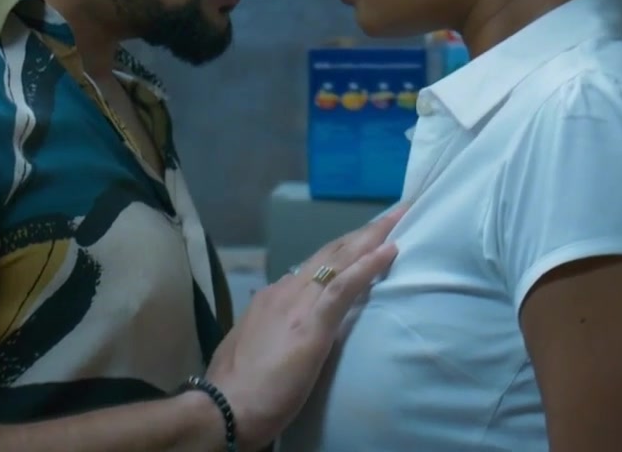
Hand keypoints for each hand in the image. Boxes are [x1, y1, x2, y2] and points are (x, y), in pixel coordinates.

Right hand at [203, 205, 406, 449]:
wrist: (223, 407)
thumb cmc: (237, 388)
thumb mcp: (251, 346)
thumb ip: (266, 327)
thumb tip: (273, 318)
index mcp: (272, 298)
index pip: (312, 266)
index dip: (340, 251)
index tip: (360, 239)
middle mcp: (285, 292)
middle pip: (330, 253)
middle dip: (362, 233)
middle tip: (392, 214)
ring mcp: (298, 305)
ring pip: (339, 260)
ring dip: (371, 237)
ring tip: (398, 218)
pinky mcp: (311, 325)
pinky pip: (344, 287)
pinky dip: (368, 266)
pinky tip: (389, 250)